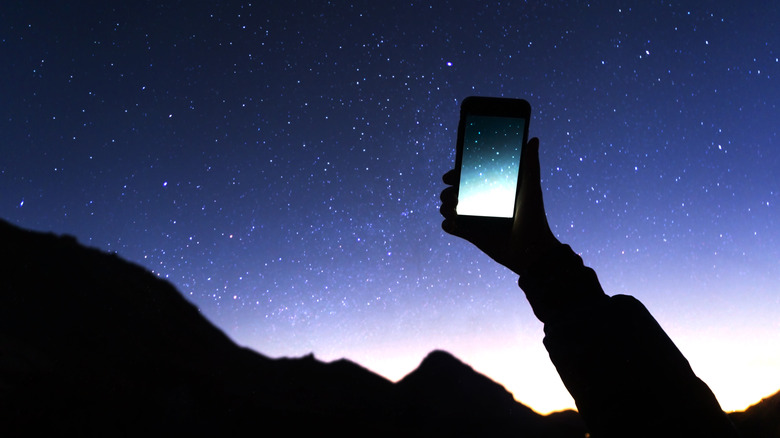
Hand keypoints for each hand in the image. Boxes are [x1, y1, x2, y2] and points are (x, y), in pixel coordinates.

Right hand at [440, 137, 558, 274]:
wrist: (531, 250)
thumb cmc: (534, 218)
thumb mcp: (531, 189)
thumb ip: (530, 165)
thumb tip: (534, 139)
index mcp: (491, 189)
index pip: (468, 177)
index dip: (456, 174)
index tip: (451, 176)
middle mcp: (480, 203)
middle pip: (453, 192)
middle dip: (447, 192)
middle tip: (455, 196)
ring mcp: (474, 219)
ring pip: (448, 208)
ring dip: (446, 207)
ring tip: (455, 210)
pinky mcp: (470, 235)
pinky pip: (450, 227)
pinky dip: (448, 225)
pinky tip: (454, 224)